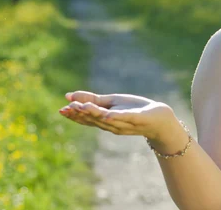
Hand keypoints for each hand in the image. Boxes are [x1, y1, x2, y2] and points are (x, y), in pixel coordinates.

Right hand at [59, 91, 174, 140]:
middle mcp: (112, 125)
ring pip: (106, 120)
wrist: (159, 118)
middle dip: (79, 115)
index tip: (61, 110)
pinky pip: (125, 118)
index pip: (87, 119)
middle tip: (66, 109)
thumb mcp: (112, 102)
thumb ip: (93, 99)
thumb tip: (70, 95)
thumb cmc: (135, 109)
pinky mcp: (137, 119)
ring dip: (93, 114)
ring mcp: (125, 123)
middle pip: (93, 120)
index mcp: (105, 120)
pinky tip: (106, 114)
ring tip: (80, 107)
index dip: (74, 116)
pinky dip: (116, 117)